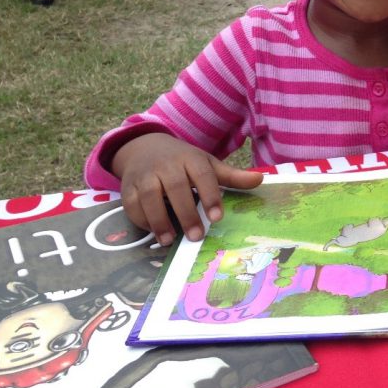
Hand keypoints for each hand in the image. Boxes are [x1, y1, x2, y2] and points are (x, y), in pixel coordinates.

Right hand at [112, 133, 262, 244]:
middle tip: (196, 236)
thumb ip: (231, 176)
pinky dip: (141, 220)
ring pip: (149, 195)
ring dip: (159, 219)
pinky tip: (154, 232)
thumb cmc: (182, 161)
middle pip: (176, 186)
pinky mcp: (127, 187)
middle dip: (186, 212)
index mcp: (190, 158)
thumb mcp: (207, 164)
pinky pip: (131, 205)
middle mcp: (166, 164)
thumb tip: (260, 180)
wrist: (144, 147)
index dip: (210, 195)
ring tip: (170, 240)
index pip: (202, 174)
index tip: (217, 217)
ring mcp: (144, 174)